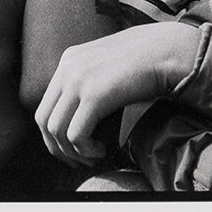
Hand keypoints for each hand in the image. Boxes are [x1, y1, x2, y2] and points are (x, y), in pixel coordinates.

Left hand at [34, 22, 200, 165]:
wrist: (167, 50)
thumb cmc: (146, 60)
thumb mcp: (107, 64)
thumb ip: (90, 79)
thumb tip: (82, 112)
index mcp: (69, 59)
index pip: (46, 105)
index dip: (53, 134)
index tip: (70, 149)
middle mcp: (68, 68)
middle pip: (44, 119)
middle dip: (57, 147)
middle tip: (77, 161)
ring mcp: (78, 80)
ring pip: (57, 130)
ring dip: (73, 152)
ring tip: (93, 157)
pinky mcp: (94, 95)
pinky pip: (76, 134)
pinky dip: (85, 150)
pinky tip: (101, 150)